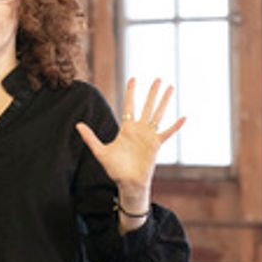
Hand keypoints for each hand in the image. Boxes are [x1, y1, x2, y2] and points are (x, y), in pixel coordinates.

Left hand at [75, 78, 185, 207]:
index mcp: (126, 128)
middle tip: (158, 78)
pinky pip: (167, 133)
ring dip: (164, 101)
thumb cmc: (115, 169)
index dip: (131, 92)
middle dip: (152, 92)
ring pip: (158, 114)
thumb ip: (90, 138)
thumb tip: (78, 125)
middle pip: (147, 106)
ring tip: (170, 88)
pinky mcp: (156, 145)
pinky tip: (183, 117)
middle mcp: (139, 129)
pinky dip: (175, 126)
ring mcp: (149, 136)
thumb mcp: (100, 151)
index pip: (129, 105)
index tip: (133, 78)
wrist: (128, 183)